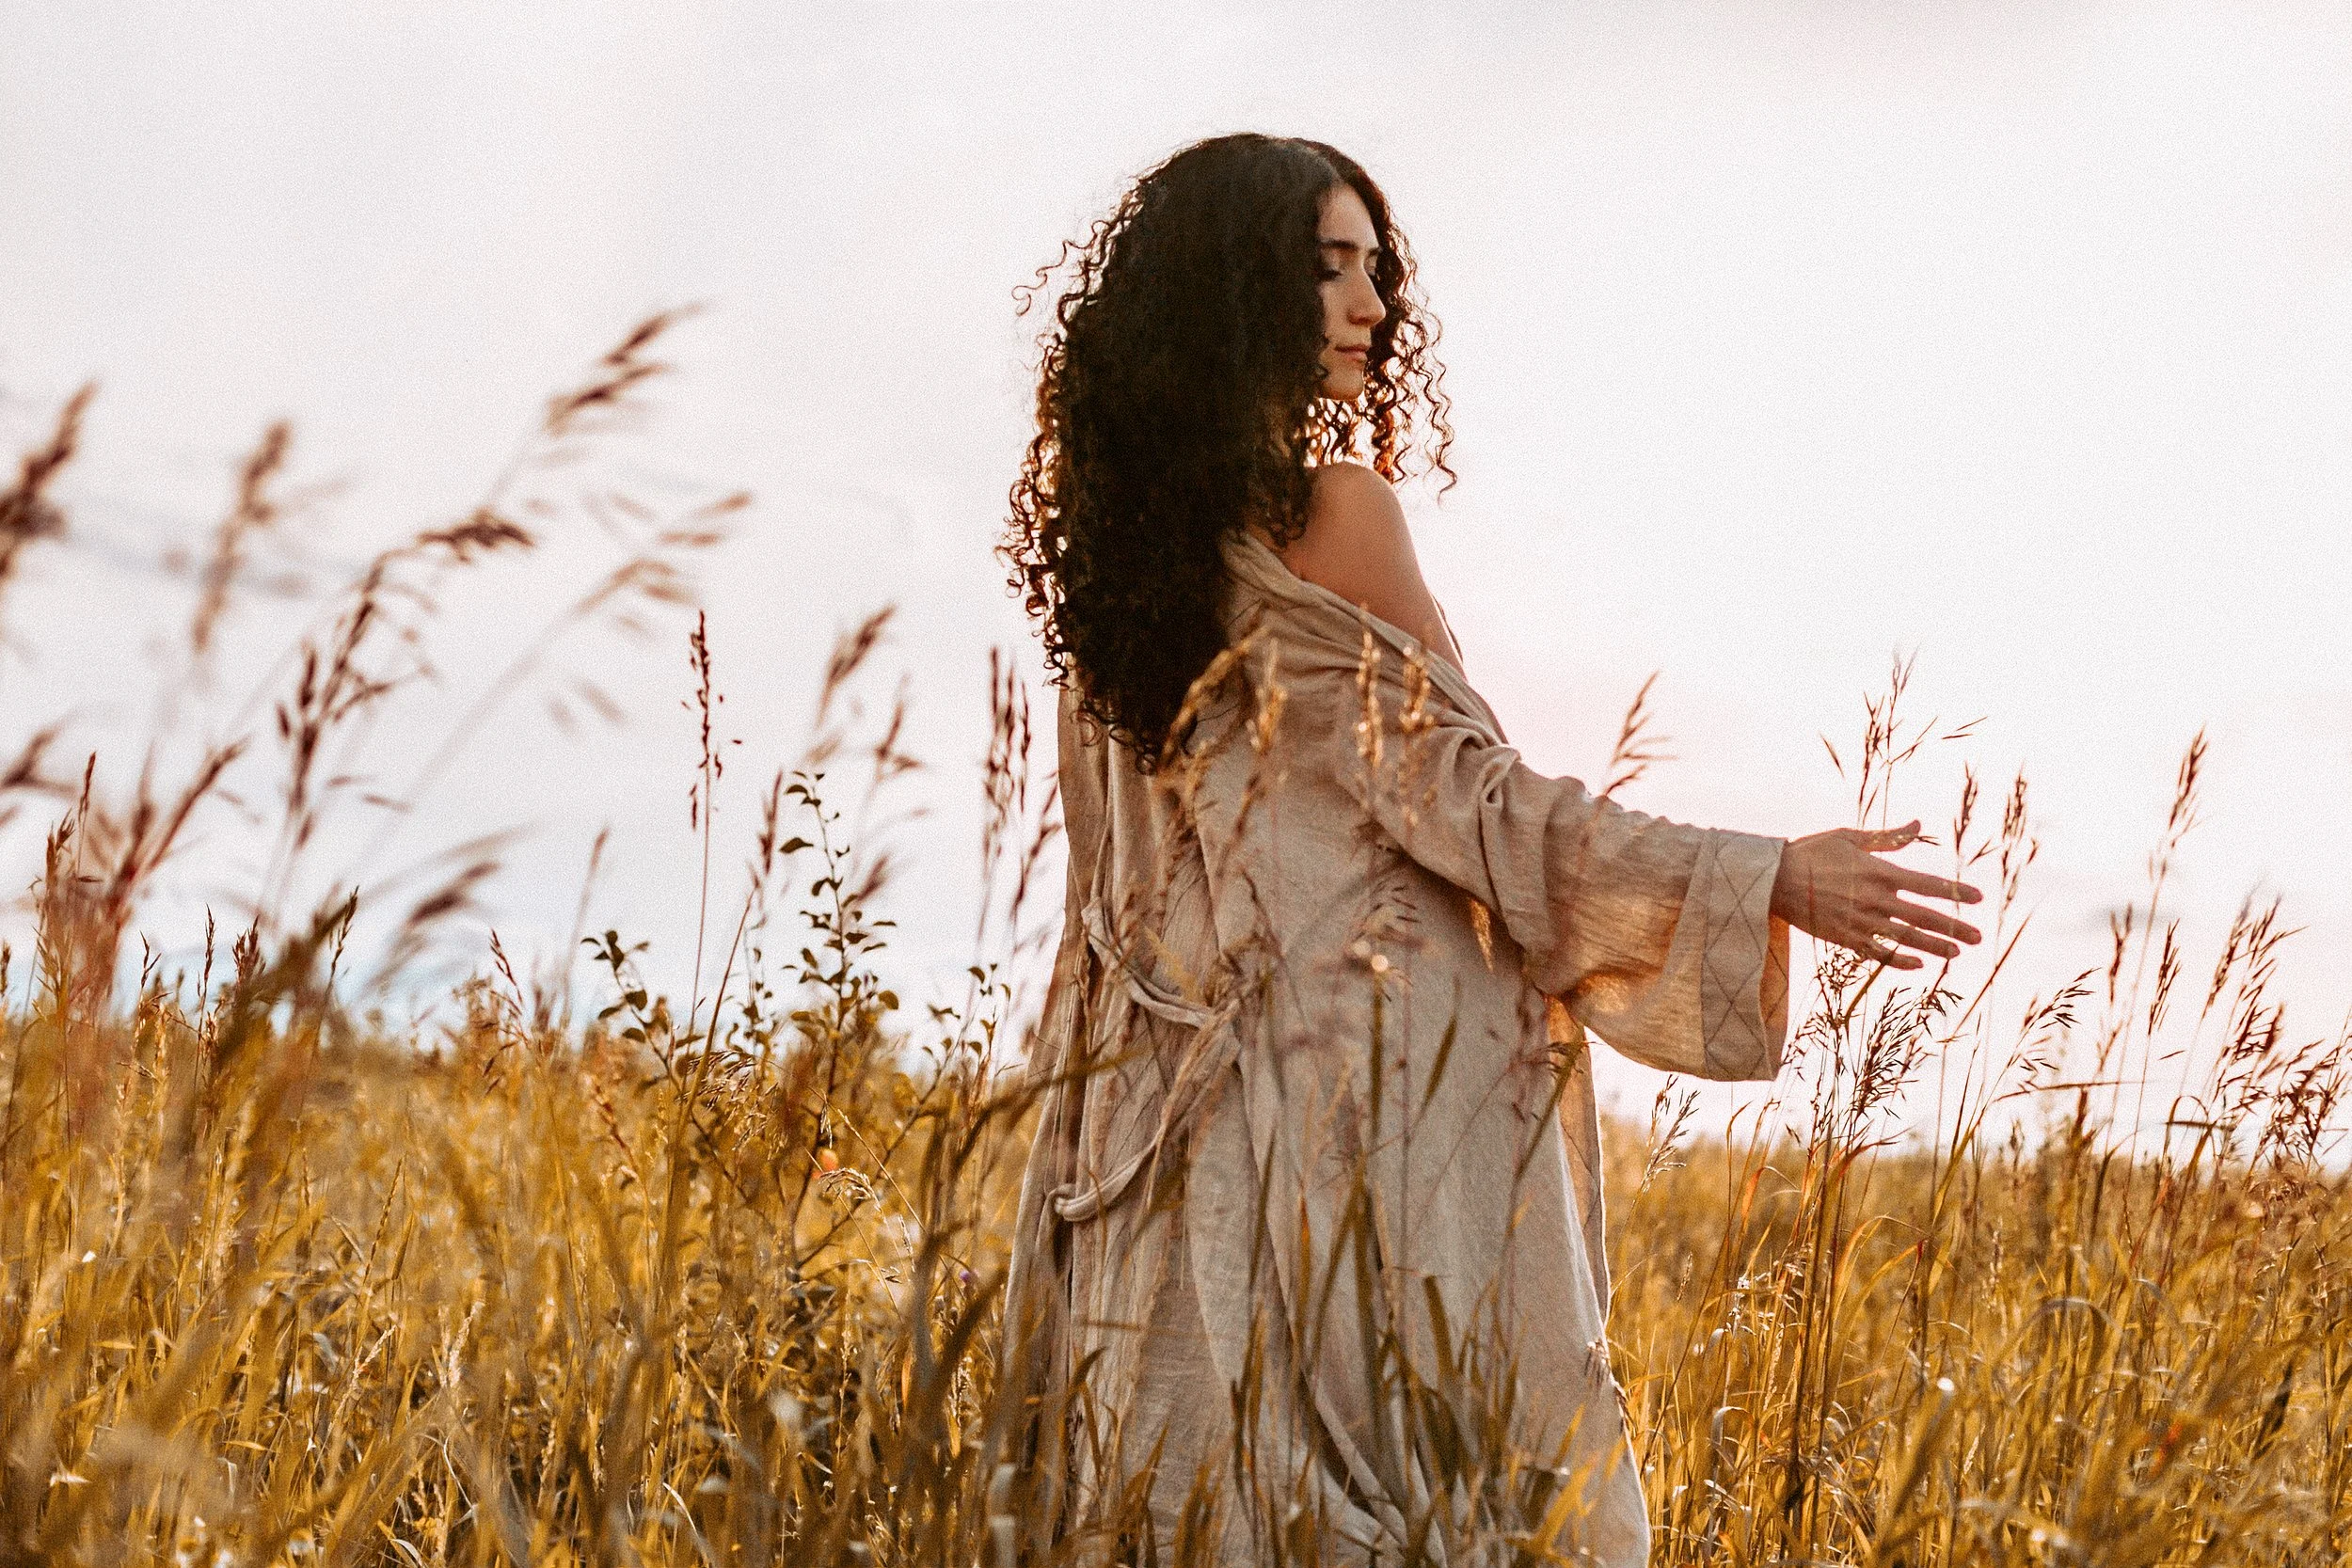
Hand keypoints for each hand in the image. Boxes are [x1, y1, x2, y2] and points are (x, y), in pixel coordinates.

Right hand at [1770, 821, 1982, 970]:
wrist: (1774, 879)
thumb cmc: (1812, 852)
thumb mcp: (1850, 837)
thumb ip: (1888, 837)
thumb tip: (1919, 825)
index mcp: (1880, 872)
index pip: (1929, 885)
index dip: (1956, 892)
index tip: (1978, 898)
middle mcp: (1876, 900)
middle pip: (1925, 917)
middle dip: (1955, 928)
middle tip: (1979, 938)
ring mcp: (1861, 922)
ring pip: (1907, 939)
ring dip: (1935, 947)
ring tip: (1957, 953)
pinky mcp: (1845, 938)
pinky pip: (1879, 953)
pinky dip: (1900, 961)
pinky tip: (1918, 964)